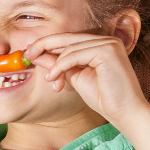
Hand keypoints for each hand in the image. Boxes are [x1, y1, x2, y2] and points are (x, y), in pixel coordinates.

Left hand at [23, 31, 149, 124]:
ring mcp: (109, 43)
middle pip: (67, 37)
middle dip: (43, 45)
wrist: (123, 112)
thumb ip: (59, 64)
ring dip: (54, 64)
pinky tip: (54, 79)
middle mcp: (106, 40)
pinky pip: (74, 54)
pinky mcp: (108, 50)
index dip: (47, 43)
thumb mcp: (74, 77)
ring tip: (50, 80)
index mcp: (100, 44)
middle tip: (26, 55)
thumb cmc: (102, 97)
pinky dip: (60, 66)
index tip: (29, 52)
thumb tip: (36, 54)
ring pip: (69, 48)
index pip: (69, 39)